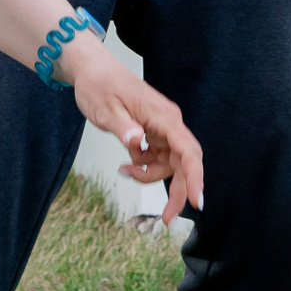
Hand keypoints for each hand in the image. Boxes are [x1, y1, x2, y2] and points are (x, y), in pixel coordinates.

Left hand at [60, 37, 204, 221]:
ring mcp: (162, 128)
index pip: (188, 151)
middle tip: (165, 219)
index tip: (198, 202)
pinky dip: (144, 166)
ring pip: (169, 164)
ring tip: (125, 170)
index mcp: (163, 117)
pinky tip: (127, 163)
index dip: (195, 177)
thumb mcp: (105, 110)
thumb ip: (123, 128)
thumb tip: (136, 143)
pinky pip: (157, 157)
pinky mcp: (154, 132)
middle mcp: (169, 123)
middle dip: (177, 191)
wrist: (92, 71)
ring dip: (151, 175)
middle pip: (184, 163)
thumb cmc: (99, 86)